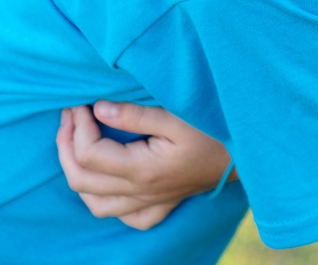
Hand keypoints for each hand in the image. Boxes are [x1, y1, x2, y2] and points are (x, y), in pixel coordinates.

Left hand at [55, 101, 232, 229]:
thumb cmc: (216, 129)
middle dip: (66, 145)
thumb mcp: (178, 114)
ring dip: (77, 173)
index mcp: (144, 170)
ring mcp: (151, 203)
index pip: (89, 154)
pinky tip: (106, 179)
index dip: (77, 126)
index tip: (81, 102)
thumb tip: (98, 109)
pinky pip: (124, 216)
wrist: (250, 153)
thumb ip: (136, 114)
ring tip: (75, 143)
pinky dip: (105, 200)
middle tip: (70, 115)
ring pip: (95, 204)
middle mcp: (142, 193)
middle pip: (81, 180)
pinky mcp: (162, 205)